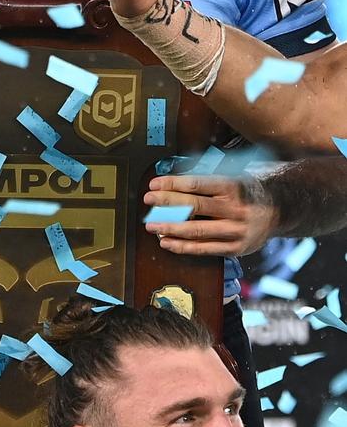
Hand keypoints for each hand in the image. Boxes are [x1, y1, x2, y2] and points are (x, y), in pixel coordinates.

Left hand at [143, 174, 278, 256]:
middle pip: (194, 206)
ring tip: (151, 225)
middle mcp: (235, 208)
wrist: (278, 209)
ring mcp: (236, 230)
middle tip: (148, 201)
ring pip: (197, 231)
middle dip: (167, 203)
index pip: (196, 184)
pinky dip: (183, 247)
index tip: (154, 184)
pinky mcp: (236, 248)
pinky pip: (204, 249)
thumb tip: (171, 185)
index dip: (172, 184)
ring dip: (170, 228)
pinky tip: (167, 242)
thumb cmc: (246, 191)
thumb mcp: (231, 177)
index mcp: (232, 186)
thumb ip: (205, 182)